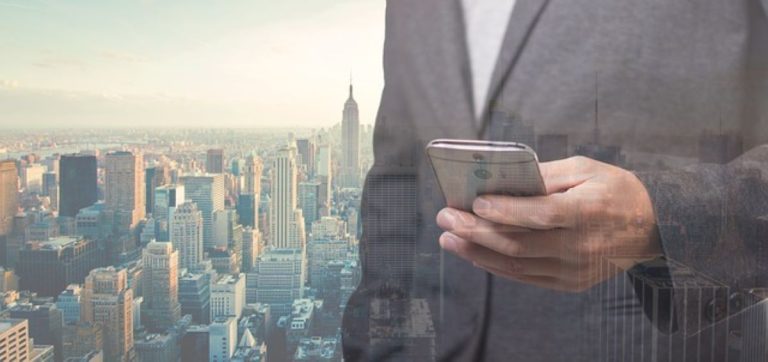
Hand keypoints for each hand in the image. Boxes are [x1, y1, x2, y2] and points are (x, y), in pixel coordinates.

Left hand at [436, 156, 661, 291]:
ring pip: (516, 265)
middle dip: (475, 231)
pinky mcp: (570, 283)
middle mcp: (581, 246)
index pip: (541, 214)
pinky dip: (496, 265)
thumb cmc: (614, 189)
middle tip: (445, 218)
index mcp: (588, 212)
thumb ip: (545, 174)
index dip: (505, 211)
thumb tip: (502, 179)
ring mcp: (575, 270)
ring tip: (448, 239)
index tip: (474, 203)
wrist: (652, 228)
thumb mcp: (586, 169)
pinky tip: (474, 253)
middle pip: (519, 244)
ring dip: (477, 252)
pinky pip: (525, 277)